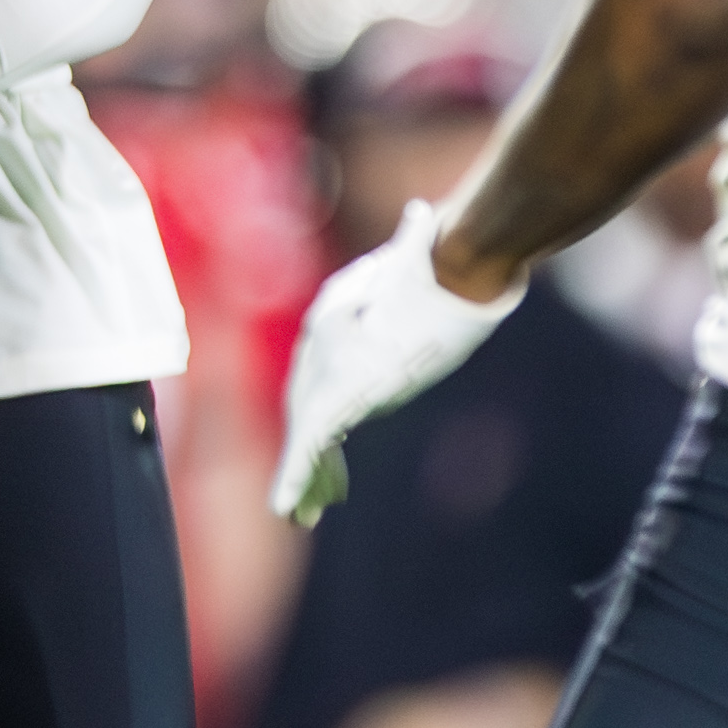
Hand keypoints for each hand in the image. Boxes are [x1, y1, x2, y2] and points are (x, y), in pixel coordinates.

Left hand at [266, 199, 519, 519]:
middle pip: (311, 409)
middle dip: (312, 453)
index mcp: (336, 322)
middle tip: (307, 493)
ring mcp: (329, 375)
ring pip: (309, 436)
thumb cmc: (432, 263)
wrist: (441, 277)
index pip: (322, 372)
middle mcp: (322, 350)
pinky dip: (296, 477)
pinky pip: (312, 446)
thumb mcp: (414, 252)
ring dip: (306, 477)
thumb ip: (412, 244)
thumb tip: (421, 214)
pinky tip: (286, 509)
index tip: (331, 435)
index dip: (321, 406)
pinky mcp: (338, 398)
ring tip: (299, 513)